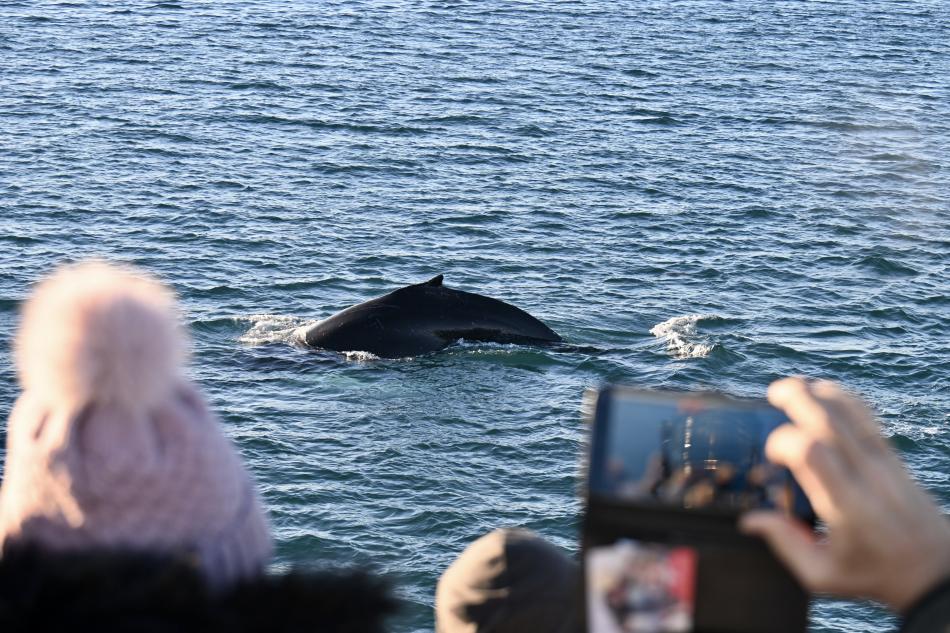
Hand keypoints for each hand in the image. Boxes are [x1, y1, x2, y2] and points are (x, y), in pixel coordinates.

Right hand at [740, 377, 949, 612]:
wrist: (934, 569)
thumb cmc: (876, 574)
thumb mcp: (823, 575)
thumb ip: (786, 545)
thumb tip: (749, 520)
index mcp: (845, 506)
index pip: (813, 453)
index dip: (783, 442)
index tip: (769, 454)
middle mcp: (866, 476)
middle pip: (831, 420)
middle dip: (798, 397)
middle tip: (773, 393)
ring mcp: (883, 462)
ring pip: (851, 410)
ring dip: (819, 391)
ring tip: (793, 387)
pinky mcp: (892, 455)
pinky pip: (866, 415)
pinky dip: (842, 397)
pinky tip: (822, 396)